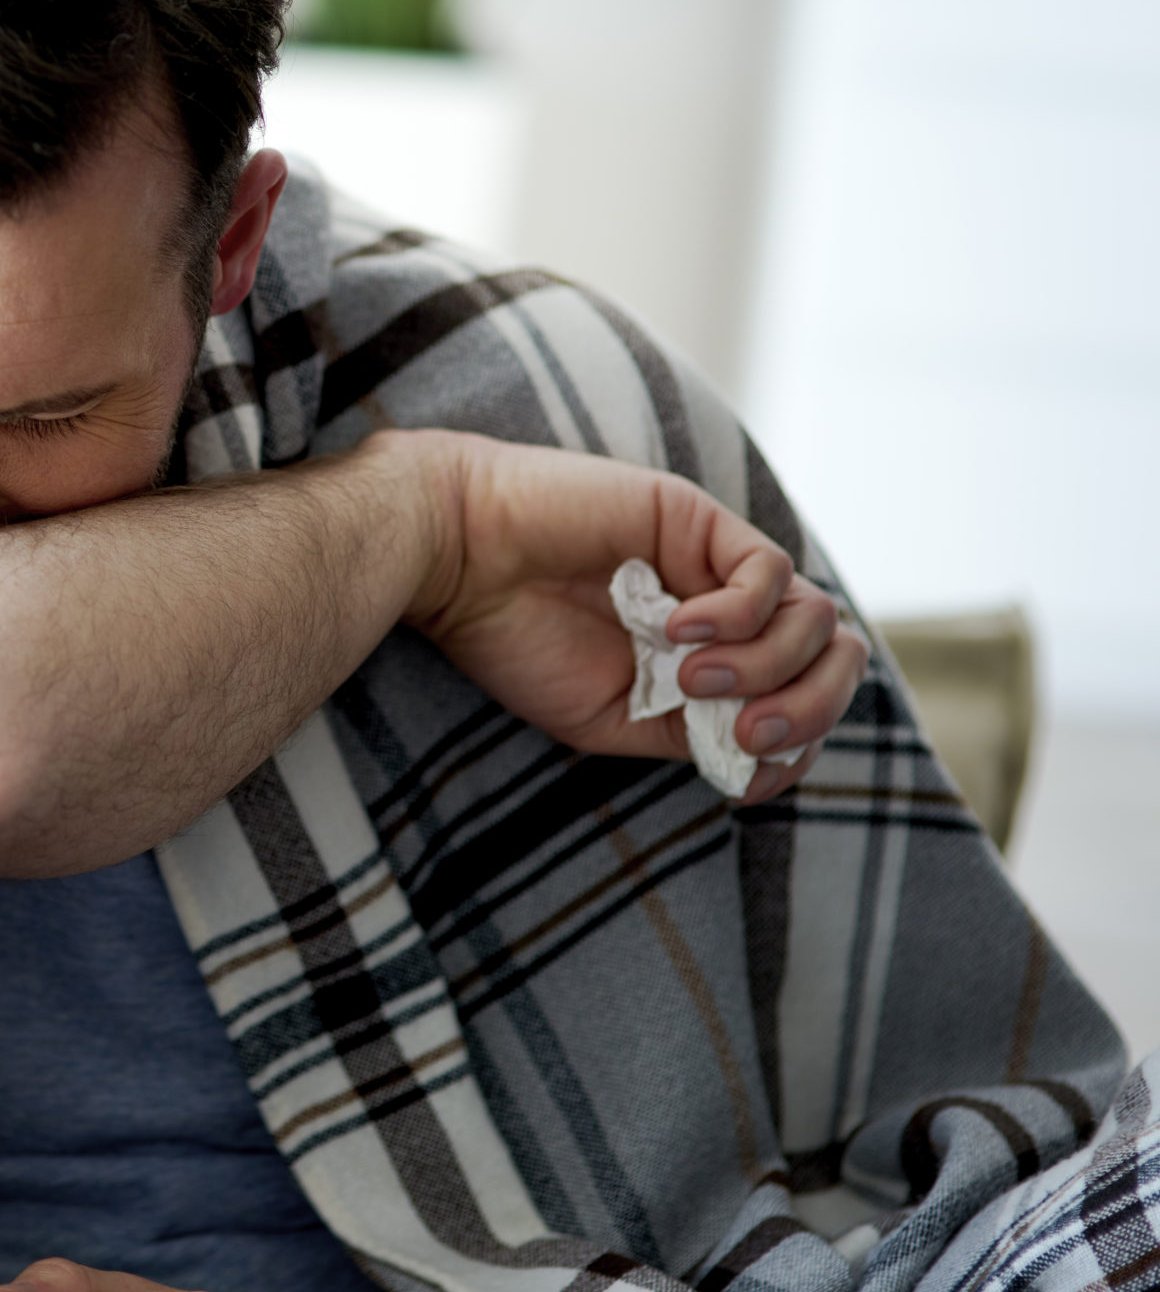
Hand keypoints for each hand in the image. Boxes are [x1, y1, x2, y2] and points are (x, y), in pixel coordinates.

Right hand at [396, 431, 868, 802]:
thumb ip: (692, 732)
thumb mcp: (610, 718)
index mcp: (708, 665)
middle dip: (810, 707)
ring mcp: (716, 566)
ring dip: (764, 665)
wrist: (459, 560)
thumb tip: (771, 752)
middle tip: (748, 731)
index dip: (800, 744)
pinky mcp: (701, 520)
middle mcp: (725, 614)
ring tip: (689, 675)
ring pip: (814, 618)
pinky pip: (770, 572)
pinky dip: (739, 614)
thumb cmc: (514, 641)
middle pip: (832, 658)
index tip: (750, 770)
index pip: (803, 699)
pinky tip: (676, 629)